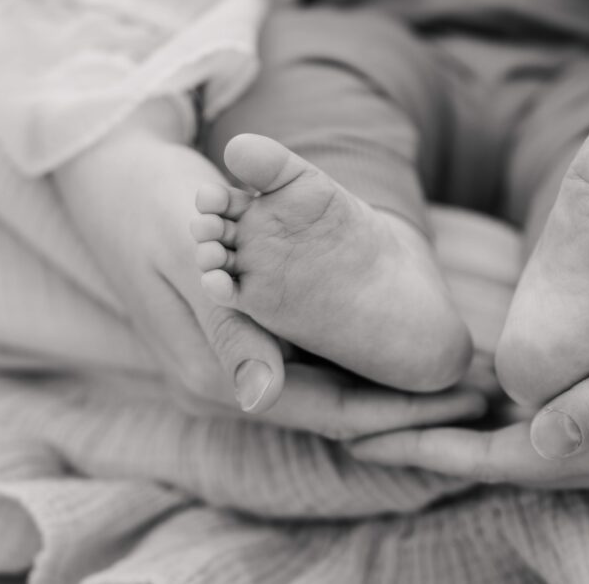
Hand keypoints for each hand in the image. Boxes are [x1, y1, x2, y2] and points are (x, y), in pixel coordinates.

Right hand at [52, 122, 485, 439]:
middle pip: (335, 408)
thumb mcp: (190, 259)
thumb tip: (258, 399)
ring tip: (453, 366)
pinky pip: (310, 358)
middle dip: (405, 403)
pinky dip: (356, 353)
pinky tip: (399, 337)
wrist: (112, 173)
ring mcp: (229, 362)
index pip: (330, 414)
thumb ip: (226, 331)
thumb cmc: (156, 204)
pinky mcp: (237, 337)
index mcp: (213, 375)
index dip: (401, 414)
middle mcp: (224, 381)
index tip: (466, 402)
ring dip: (386, 380)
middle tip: (476, 387)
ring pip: (325, 385)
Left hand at [349, 223, 588, 488]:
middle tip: (353, 423)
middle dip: (426, 444)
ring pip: (516, 449)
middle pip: (498, 460)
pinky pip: (543, 431)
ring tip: (389, 413)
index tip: (365, 431)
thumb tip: (542, 440)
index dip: (432, 446)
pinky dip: (493, 421)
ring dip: (454, 434)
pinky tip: (460, 398)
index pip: (503, 459)